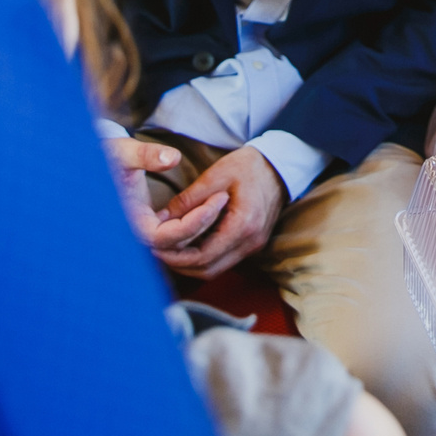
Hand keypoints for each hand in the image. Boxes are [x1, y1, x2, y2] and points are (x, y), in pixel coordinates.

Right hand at [106, 136, 227, 249]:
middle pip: (179, 243)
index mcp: (131, 224)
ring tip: (221, 199)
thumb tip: (172, 158)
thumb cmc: (108, 155)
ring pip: (181, 240)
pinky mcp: (153, 223)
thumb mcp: (125, 152)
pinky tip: (211, 203)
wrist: (100, 158)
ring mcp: (147, 230)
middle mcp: (138, 233)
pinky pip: (180, 231)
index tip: (217, 199)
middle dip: (203, 221)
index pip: (168, 237)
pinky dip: (195, 220)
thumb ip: (146, 155)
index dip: (195, 221)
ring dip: (202, 223)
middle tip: (224, 197)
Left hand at [154, 144, 288, 278]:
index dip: (176, 256)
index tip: (155, 248)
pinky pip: (223, 261)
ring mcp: (253, 246)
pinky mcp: (252, 245)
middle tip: (156, 252)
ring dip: (190, 264)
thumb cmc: (248, 167)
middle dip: (179, 265)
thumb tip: (162, 218)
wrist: (279, 166)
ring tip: (168, 250)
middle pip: (208, 269)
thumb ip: (189, 199)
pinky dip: (203, 258)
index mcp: (243, 224)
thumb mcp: (216, 175)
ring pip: (215, 269)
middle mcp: (250, 242)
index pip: (203, 255)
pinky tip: (187, 245)